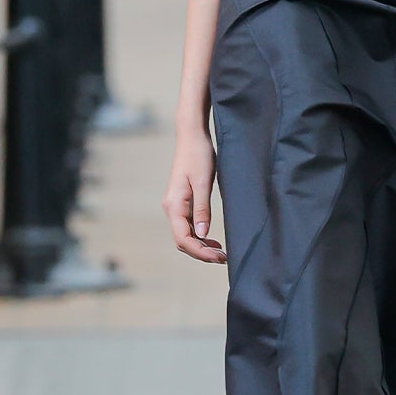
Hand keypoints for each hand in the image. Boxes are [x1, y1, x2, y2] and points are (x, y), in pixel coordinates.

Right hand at [164, 120, 227, 262]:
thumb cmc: (198, 155)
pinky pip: (189, 226)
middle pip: (183, 240)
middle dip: (201, 252)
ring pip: (186, 235)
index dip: (200, 252)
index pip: (183, 239)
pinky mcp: (182, 202)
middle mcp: (171, 208)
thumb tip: (203, 235)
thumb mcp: (203, 183)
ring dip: (201, 246)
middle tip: (224, 258)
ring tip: (221, 252)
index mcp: (174, 205)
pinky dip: (200, 236)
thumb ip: (202, 210)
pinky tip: (212, 240)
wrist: (192, 136)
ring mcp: (176, 206)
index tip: (219, 257)